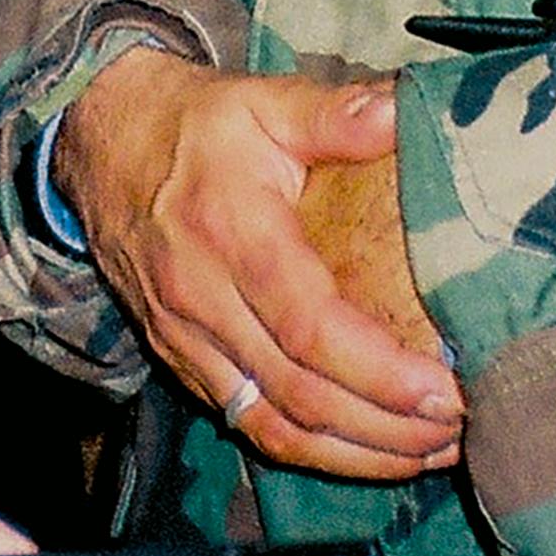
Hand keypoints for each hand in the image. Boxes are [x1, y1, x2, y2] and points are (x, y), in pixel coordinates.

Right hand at [55, 51, 461, 481]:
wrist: (99, 141)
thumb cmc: (193, 122)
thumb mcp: (263, 100)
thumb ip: (336, 113)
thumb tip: (405, 110)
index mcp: (231, 232)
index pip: (310, 329)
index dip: (380, 373)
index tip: (444, 389)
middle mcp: (202, 299)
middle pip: (299, 394)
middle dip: (385, 429)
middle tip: (457, 430)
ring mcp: (184, 339)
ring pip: (272, 426)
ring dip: (354, 455)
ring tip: (426, 452)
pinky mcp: (178, 360)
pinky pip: (245, 423)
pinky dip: (308, 449)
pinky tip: (362, 450)